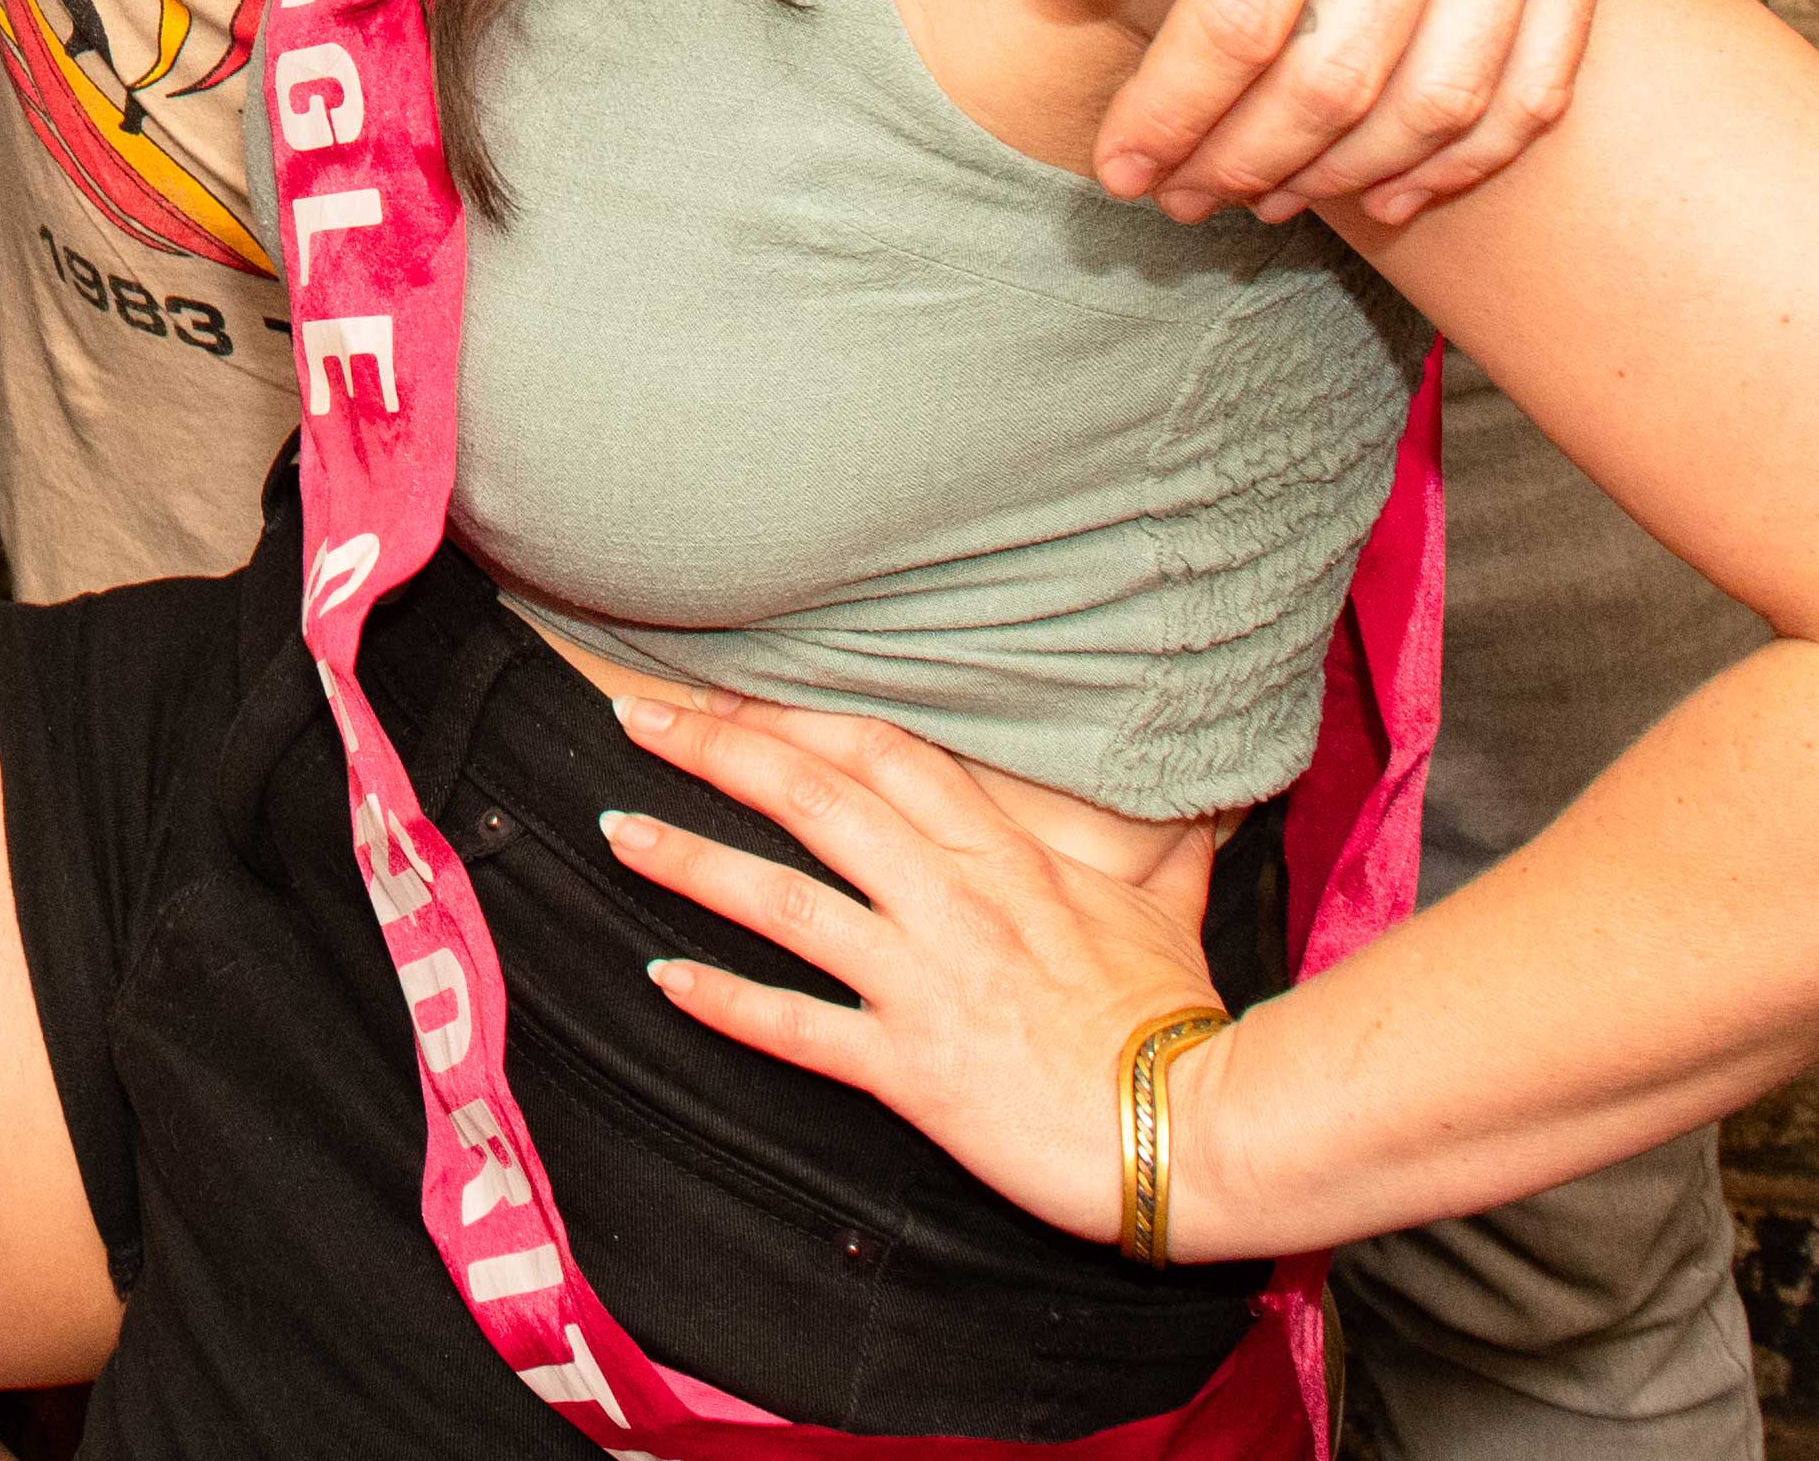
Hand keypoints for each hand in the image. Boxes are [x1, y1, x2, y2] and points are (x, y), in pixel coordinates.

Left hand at [599, 679, 1237, 1259]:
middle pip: (815, 798)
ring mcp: (925, 982)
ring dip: (694, 860)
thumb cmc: (1181, 1022)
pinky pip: (798, 1028)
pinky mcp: (912, 1068)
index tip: (732, 691)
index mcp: (1005, 855)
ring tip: (618, 828)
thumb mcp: (1170, 914)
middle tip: (637, 716)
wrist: (1199, 1126)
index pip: (884, 755)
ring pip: (787, 901)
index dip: (799, 714)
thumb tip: (1200, 805)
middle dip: (719, 749)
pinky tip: (664, 978)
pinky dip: (725, 1002)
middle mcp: (951, 901)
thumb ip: (1161, 853)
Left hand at [1060, 0, 1621, 227]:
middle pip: (1335, 79)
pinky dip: (1471, 156)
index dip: (1173, 111)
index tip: (1121, 162)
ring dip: (1347, 177)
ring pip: (1441, 101)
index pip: (1238, 17)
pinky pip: (1541, 78)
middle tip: (1176, 198)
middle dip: (1242, 163)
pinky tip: (1398, 188)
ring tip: (1267, 198)